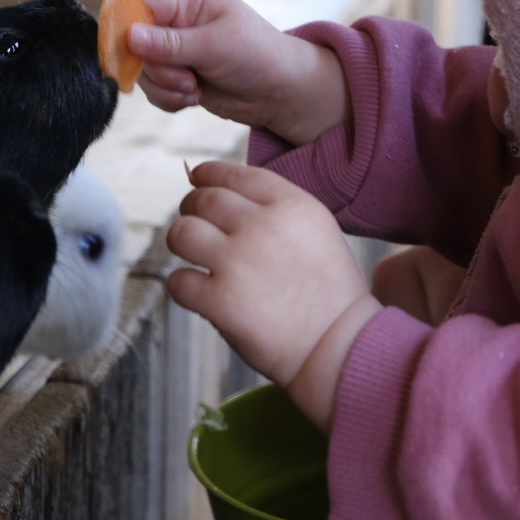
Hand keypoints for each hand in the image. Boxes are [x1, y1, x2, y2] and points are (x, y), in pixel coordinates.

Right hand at [128, 0, 348, 145]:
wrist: (283, 93)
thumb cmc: (260, 56)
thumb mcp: (216, 46)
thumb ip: (171, 43)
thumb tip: (129, 35)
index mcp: (191, 1)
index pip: (142, 7)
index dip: (128, 29)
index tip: (128, 53)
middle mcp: (180, 23)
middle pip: (137, 43)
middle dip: (156, 68)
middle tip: (185, 81)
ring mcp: (178, 52)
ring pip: (144, 70)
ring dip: (164, 87)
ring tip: (194, 92)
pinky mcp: (179, 77)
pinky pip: (155, 89)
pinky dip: (168, 99)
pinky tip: (193, 100)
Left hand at [166, 160, 379, 429]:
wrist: (341, 345)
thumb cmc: (330, 292)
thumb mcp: (317, 230)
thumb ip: (276, 208)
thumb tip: (224, 194)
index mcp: (291, 205)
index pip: (235, 174)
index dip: (209, 174)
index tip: (198, 179)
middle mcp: (262, 226)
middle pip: (203, 199)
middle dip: (191, 208)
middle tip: (194, 222)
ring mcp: (238, 262)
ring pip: (181, 233)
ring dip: (180, 241)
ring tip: (192, 254)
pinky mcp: (220, 300)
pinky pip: (178, 281)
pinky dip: (184, 287)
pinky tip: (199, 293)